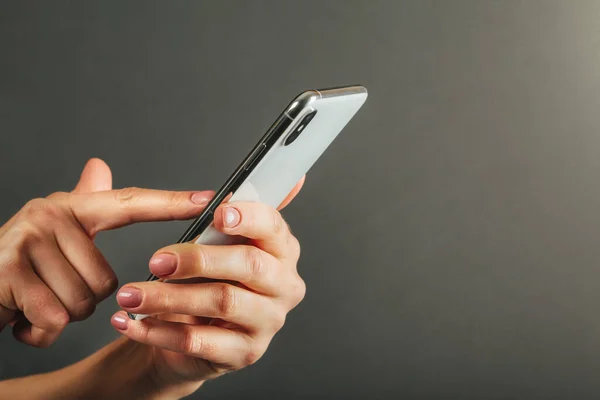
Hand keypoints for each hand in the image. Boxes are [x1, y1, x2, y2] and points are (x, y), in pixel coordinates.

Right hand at [0, 158, 214, 346]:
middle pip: (106, 280)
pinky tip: (26, 317)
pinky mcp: (7, 274)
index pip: (131, 203)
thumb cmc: (24, 263)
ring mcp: (26, 243)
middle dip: (86, 299)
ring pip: (83, 302)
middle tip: (55, 288)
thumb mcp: (55, 232)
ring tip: (41, 298)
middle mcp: (49, 215)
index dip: (172, 203)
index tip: (210, 200)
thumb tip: (99, 166)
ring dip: (64, 314)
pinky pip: (53, 319)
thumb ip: (83, 203)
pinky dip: (41, 331)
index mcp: (73, 207)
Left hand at [110, 182, 305, 395]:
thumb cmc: (203, 278)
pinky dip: (159, 331)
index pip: (274, 226)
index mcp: (281, 249)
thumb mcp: (212, 240)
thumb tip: (249, 171)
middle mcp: (284, 285)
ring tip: (131, 294)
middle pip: (249, 264)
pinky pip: (200, 341)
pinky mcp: (245, 352)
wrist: (188, 331)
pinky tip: (132, 322)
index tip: (218, 213)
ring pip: (222, 302)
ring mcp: (268, 321)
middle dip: (198, 258)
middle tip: (158, 260)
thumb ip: (227, 205)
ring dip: (170, 297)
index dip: (248, 217)